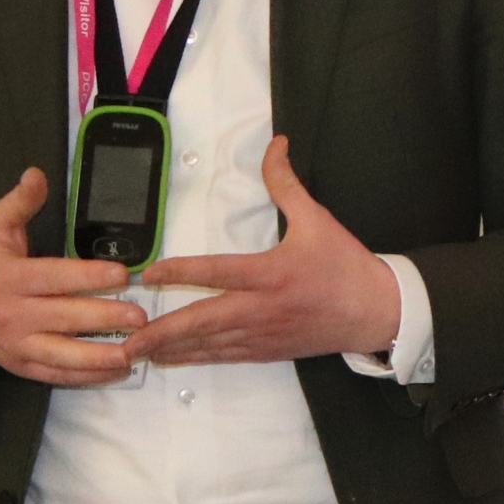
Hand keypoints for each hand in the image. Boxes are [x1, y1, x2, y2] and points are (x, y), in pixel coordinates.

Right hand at [0, 168, 144, 386]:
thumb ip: (20, 201)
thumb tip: (38, 174)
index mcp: (9, 278)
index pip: (54, 278)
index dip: (88, 277)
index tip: (123, 274)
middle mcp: (13, 314)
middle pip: (63, 319)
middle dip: (104, 318)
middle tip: (141, 317)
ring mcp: (16, 344)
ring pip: (62, 356)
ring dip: (100, 356)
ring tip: (135, 352)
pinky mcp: (20, 364)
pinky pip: (55, 375)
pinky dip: (85, 376)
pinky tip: (115, 371)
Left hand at [122, 137, 400, 366]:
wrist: (375, 311)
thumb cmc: (345, 265)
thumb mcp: (317, 219)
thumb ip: (286, 184)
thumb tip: (275, 145)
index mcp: (270, 273)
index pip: (215, 272)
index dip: (179, 273)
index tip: (148, 274)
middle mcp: (261, 308)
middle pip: (202, 322)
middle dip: (162, 332)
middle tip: (127, 340)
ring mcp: (262, 334)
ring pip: (208, 344)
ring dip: (171, 349)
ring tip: (136, 352)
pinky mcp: (268, 350)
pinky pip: (225, 356)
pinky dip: (197, 358)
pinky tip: (175, 358)